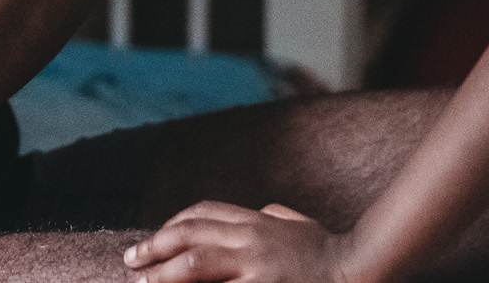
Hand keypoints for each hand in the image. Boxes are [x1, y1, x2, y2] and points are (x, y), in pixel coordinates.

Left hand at [125, 201, 352, 282]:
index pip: (202, 214)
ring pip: (195, 266)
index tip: (153, 239)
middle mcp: (250, 239)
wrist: (358, 269)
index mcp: (256, 221)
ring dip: (163, 275)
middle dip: (155, 247)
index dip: (172, 225)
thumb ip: (274, 216)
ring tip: (142, 282)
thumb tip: (260, 213)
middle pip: (189, 236)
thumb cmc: (328, 250)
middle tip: (131, 261)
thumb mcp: (297, 223)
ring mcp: (255, 267)